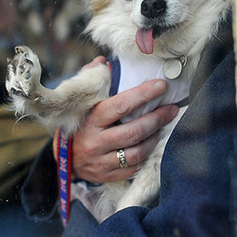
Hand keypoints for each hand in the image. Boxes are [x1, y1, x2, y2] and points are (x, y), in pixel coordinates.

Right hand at [55, 58, 178, 182]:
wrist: (64, 159)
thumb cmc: (78, 124)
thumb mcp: (80, 102)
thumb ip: (91, 78)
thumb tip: (103, 61)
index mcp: (91, 120)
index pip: (121, 105)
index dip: (144, 94)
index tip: (161, 86)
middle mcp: (96, 142)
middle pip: (134, 131)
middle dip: (157, 118)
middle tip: (172, 108)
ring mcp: (102, 161)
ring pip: (137, 152)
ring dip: (155, 138)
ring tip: (164, 127)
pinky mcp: (108, 175)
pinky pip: (134, 168)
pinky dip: (147, 155)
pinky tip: (154, 144)